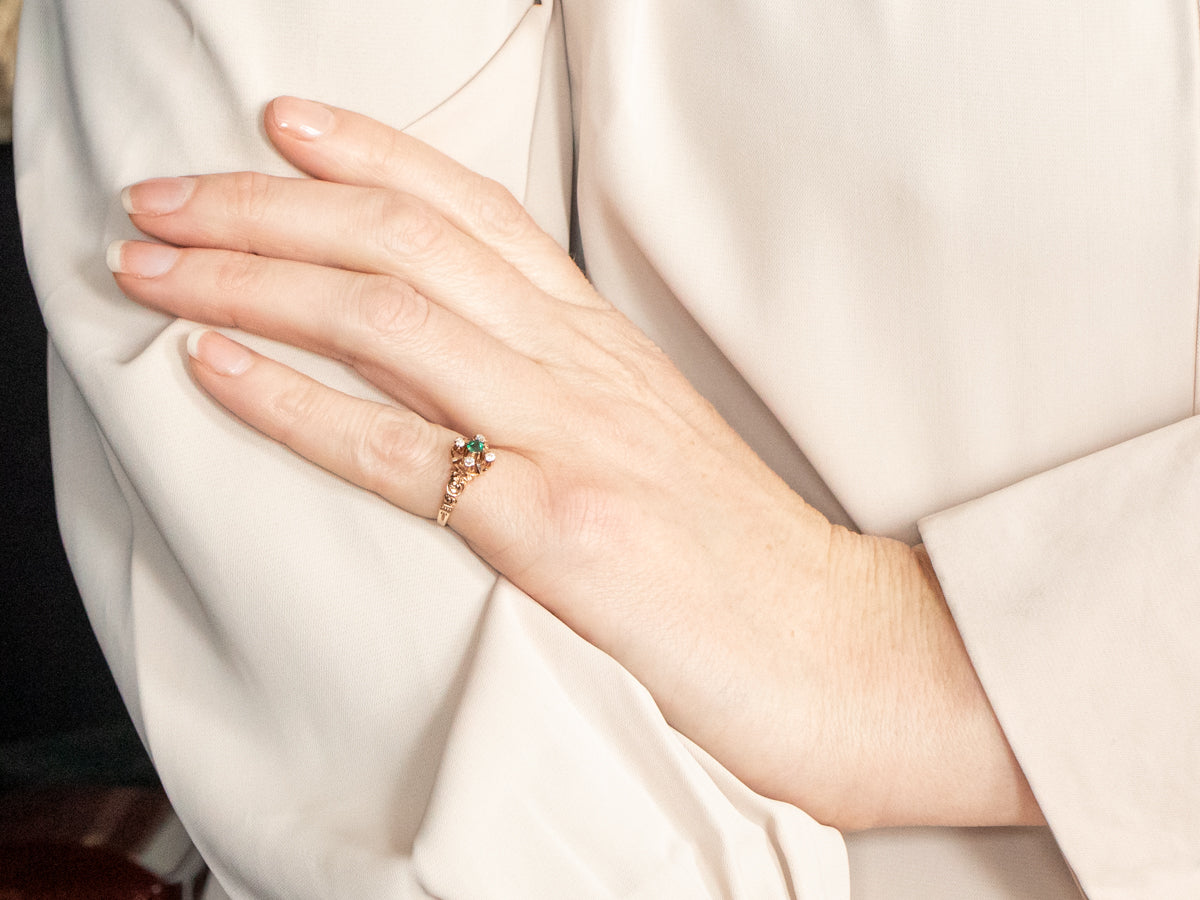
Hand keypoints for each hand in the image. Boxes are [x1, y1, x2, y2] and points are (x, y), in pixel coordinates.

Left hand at [108, 97, 1039, 829]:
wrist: (837, 652)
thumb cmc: (737, 559)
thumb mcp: (646, 442)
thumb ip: (560, 392)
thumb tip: (458, 374)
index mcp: (602, 345)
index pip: (474, 211)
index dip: (371, 155)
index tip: (284, 128)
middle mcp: (581, 368)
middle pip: (406, 244)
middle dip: (268, 205)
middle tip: (165, 194)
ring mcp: (571, 439)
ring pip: (387, 318)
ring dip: (252, 277)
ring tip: (153, 262)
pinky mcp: (557, 530)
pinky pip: (397, 449)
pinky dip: (291, 401)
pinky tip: (214, 368)